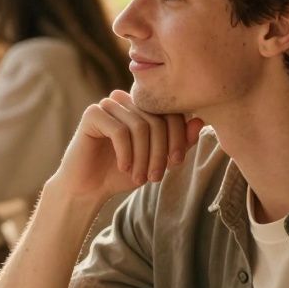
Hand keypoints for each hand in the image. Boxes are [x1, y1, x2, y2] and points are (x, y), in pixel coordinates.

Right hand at [49, 90, 204, 201]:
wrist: (88, 188)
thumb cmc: (122, 173)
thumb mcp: (157, 160)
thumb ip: (179, 143)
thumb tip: (200, 122)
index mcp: (143, 106)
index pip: (171, 112)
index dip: (178, 138)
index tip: (175, 164)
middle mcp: (127, 100)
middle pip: (157, 120)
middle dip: (160, 152)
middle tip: (156, 177)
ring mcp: (108, 104)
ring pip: (140, 126)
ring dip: (143, 157)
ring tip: (139, 177)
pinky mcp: (92, 114)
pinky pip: (119, 131)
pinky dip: (126, 154)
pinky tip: (123, 168)